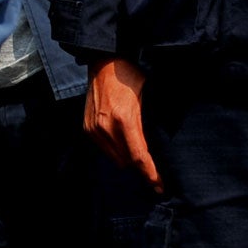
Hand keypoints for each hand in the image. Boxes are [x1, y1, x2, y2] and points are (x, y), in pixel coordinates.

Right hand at [83, 57, 160, 189]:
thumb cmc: (129, 77)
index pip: (139, 156)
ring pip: (115, 158)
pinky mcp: (87, 127)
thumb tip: (153, 151)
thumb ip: (146, 128)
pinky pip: (104, 149)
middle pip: (127, 161)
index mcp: (124, 119)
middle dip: (140, 166)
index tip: (159, 186)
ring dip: (127, 158)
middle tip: (153, 166)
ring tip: (138, 151)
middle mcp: (106, 127)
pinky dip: (115, 149)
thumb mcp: (145, 100)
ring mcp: (94, 128)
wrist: (104, 62)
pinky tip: (123, 140)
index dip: (150, 174)